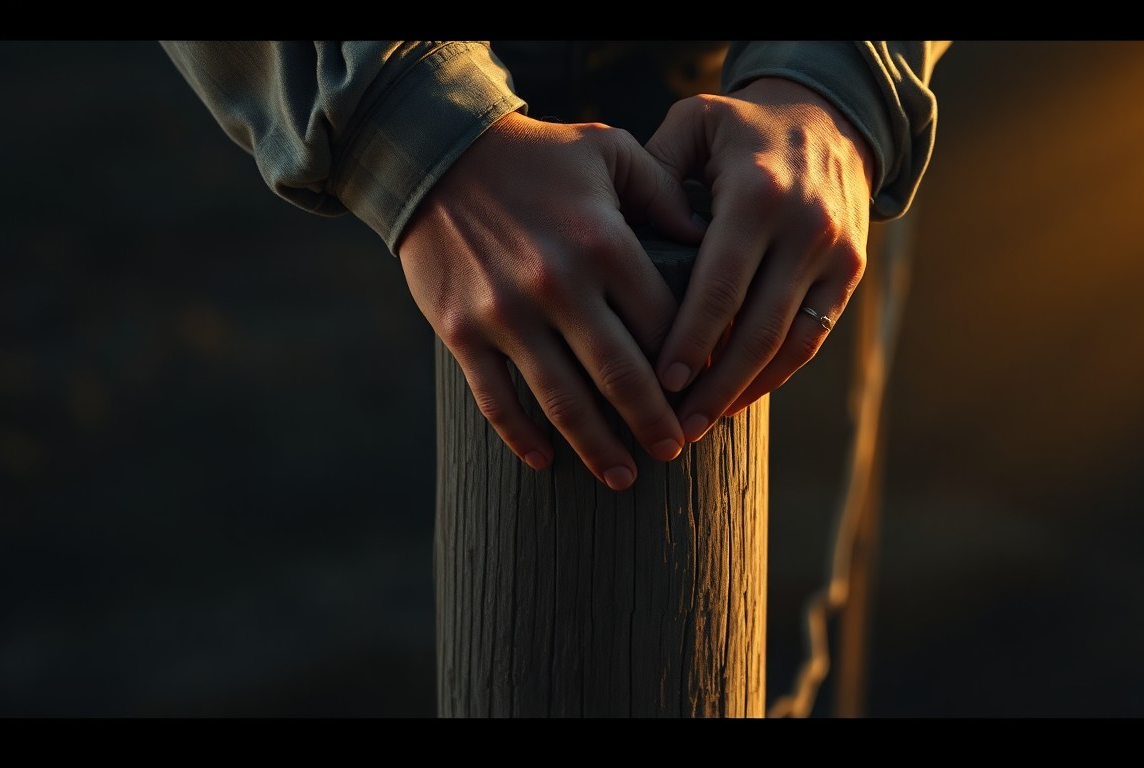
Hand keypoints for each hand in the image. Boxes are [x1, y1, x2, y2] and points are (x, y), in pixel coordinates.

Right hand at [398, 111, 703, 489]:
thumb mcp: (608, 149)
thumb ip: (663, 191)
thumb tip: (710, 239)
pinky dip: (521, 437)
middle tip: (675, 453)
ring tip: (624, 478)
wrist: (434, 154)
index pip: (664, 323)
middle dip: (655, 423)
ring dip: (598, 447)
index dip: (691, 364)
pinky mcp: (462, 331)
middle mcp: (558, 285)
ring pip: (563, 401)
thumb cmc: (534, 154)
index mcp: (604, 242)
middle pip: (622, 375)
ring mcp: (506, 314)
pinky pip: (496, 399)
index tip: (706, 392)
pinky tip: (545, 461)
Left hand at [645, 77, 876, 440]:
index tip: (660, 382)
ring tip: (702, 424)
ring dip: (745, 391)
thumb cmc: (743, 128)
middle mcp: (803, 228)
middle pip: (756, 328)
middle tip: (676, 425)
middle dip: (715, 385)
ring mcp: (833, 255)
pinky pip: (812, 338)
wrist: (832, 115)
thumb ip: (653, 171)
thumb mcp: (695, 124)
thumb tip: (619, 239)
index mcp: (756, 195)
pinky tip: (739, 399)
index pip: (721, 285)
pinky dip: (776, 374)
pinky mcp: (849, 274)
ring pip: (789, 344)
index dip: (691, 340)